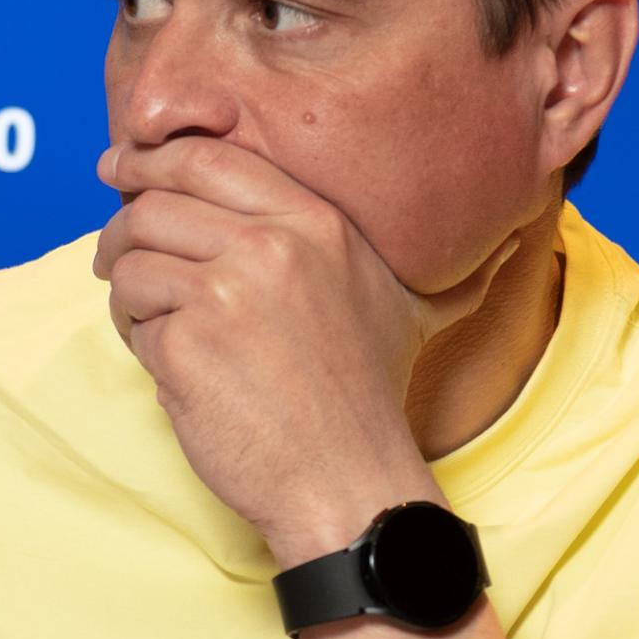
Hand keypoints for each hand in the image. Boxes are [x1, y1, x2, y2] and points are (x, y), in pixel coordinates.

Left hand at [92, 138, 519, 558]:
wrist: (348, 481)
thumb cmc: (368, 398)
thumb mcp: (409, 308)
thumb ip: (433, 263)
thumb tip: (523, 236)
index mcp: (317, 221)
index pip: (207, 156)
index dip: (152, 157)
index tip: (123, 169)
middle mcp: (272, 243)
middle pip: (156, 201)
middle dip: (123, 227)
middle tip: (115, 255)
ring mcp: (227, 292)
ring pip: (133, 258)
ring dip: (128, 291)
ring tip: (151, 321)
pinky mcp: (189, 344)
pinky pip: (132, 317)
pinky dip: (137, 339)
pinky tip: (171, 365)